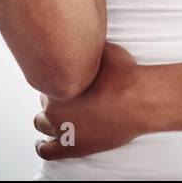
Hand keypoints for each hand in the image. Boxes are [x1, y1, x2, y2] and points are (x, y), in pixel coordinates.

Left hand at [33, 43, 150, 160]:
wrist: (140, 101)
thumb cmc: (126, 75)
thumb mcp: (103, 49)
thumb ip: (87, 47)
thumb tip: (81, 32)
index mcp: (58, 83)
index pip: (45, 79)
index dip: (55, 78)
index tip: (63, 77)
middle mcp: (54, 107)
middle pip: (44, 101)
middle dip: (54, 97)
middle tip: (69, 95)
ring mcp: (62, 129)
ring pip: (41, 123)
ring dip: (47, 119)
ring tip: (57, 116)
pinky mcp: (71, 147)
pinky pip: (46, 150)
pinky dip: (42, 146)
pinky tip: (43, 142)